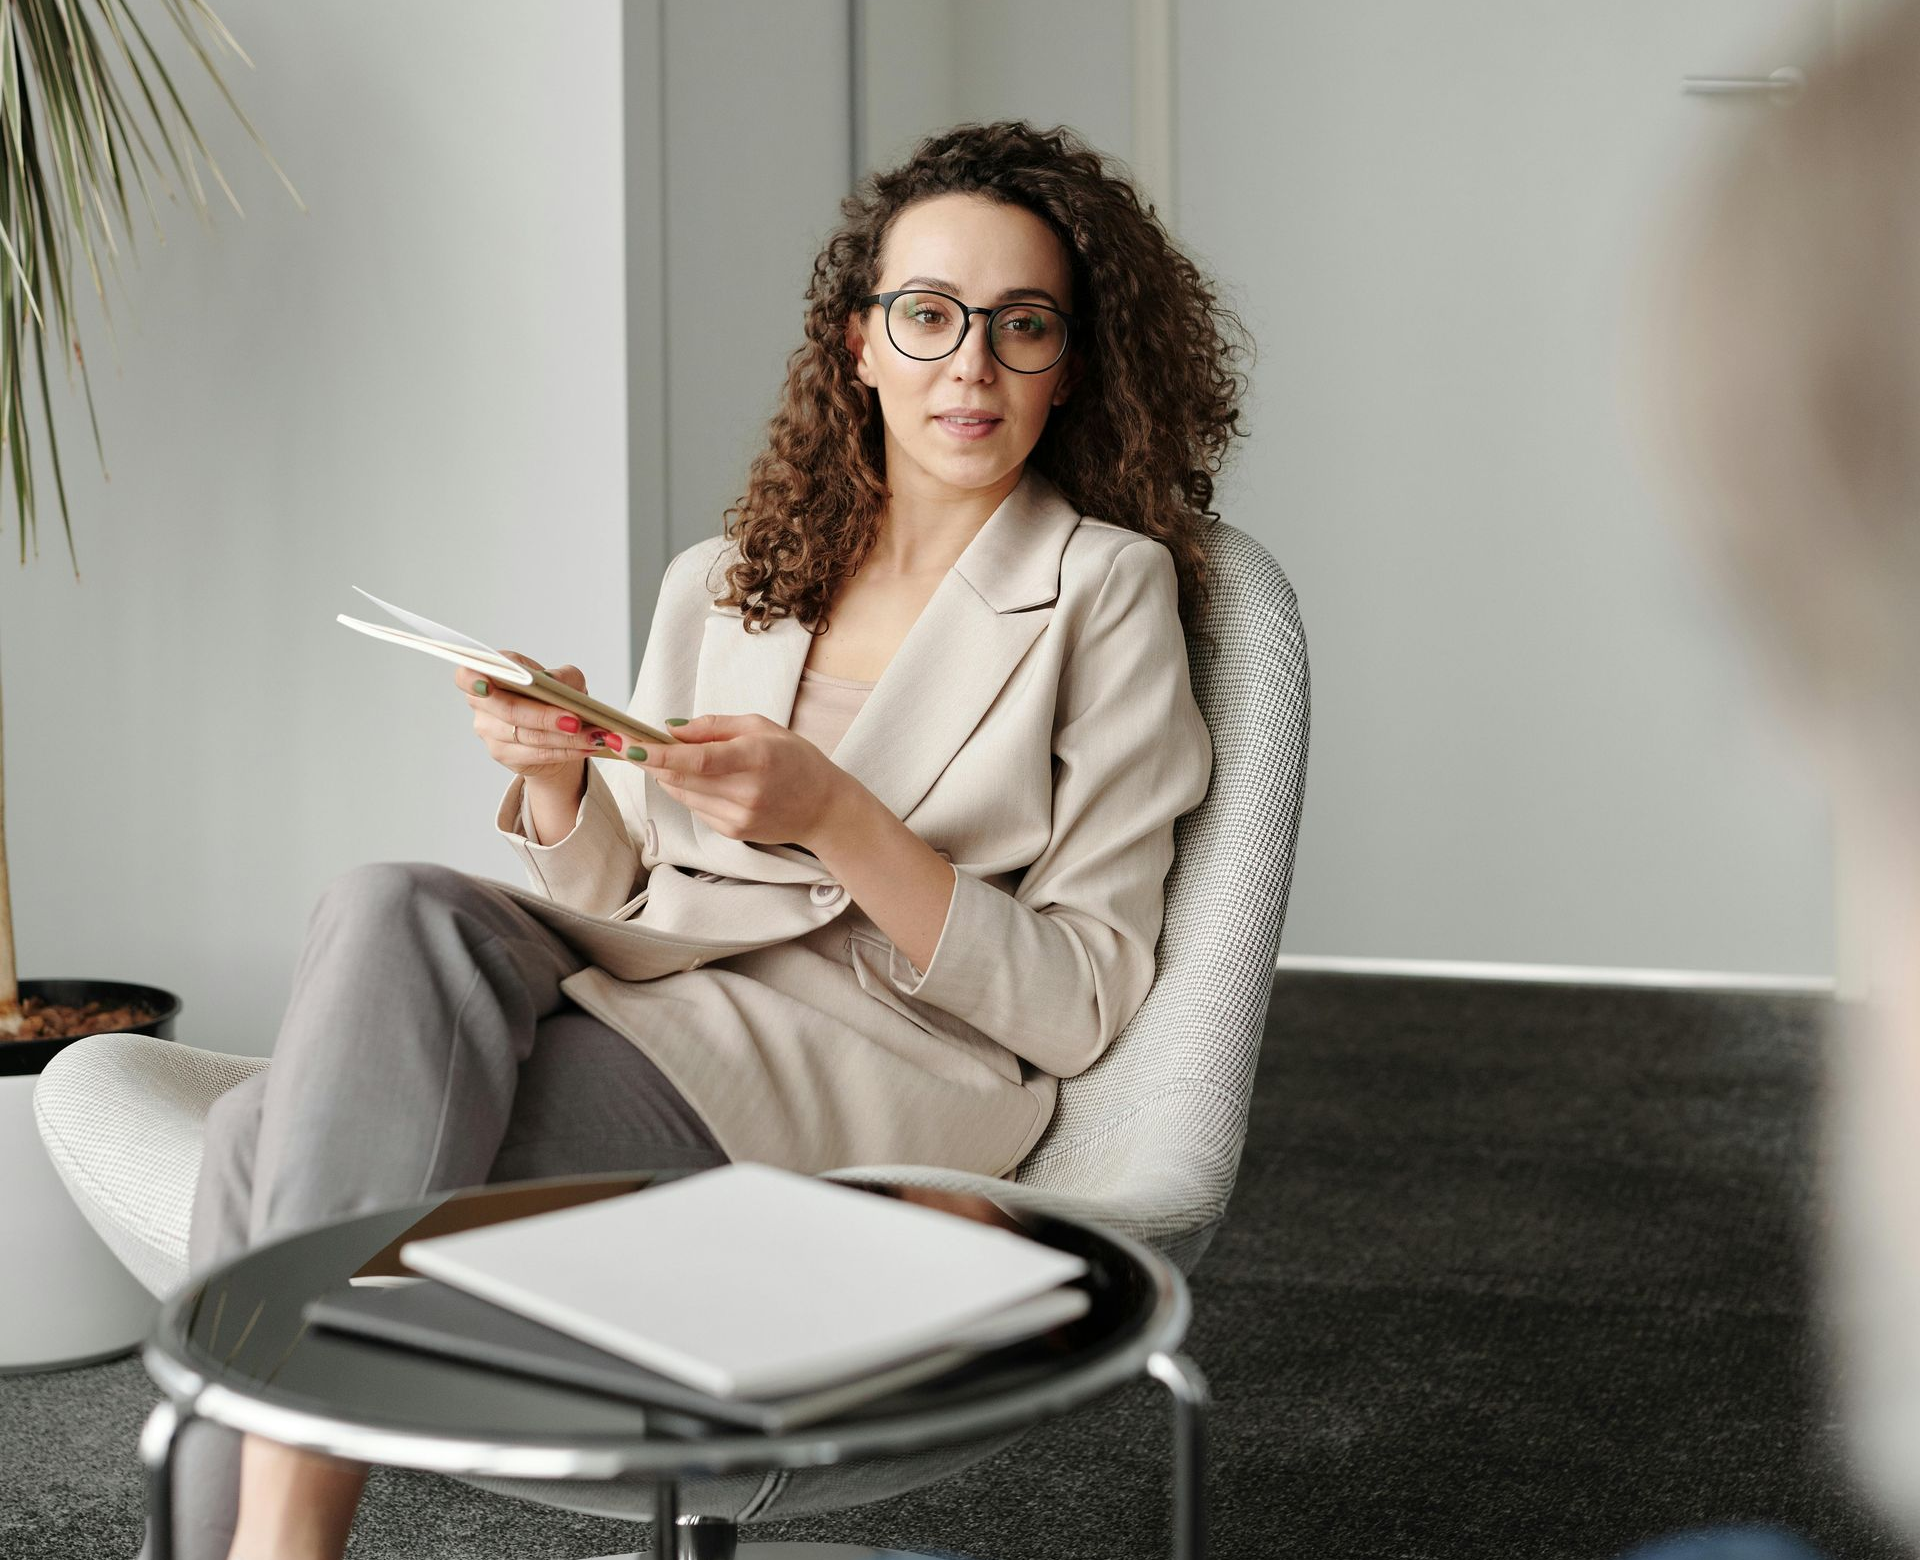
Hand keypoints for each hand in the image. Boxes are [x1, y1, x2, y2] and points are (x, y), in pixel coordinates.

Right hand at [457, 651, 612, 782]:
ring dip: (566, 738)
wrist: (555, 729)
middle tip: (575, 720)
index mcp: (489, 673)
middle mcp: (482, 702)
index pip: (468, 676)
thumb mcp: (565, 680)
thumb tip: (553, 682)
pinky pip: (537, 754)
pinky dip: (566, 751)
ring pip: (528, 735)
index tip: (488, 684)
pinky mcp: (503, 754)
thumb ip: (561, 676)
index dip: (474, 680)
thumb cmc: (554, 696)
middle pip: (509, 710)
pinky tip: (587, 746)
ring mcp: (489, 731)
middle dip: (545, 716)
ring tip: (595, 735)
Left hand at [635, 713, 851, 849]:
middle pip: (681, 778)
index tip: (629, 744)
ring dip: (667, 775)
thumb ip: (714, 725)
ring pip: (682, 794)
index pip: (697, 759)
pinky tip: (702, 780)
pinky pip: (695, 808)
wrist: (824, 808)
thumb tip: (671, 729)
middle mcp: (746, 791)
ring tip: (667, 758)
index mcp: (756, 757)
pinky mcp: (733, 832)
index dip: (658, 754)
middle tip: (629, 743)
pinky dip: (688, 791)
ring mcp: (739, 816)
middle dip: (650, 760)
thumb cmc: (795, 760)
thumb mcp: (761, 727)